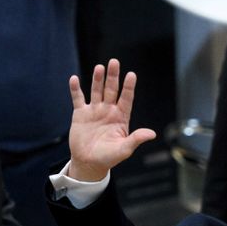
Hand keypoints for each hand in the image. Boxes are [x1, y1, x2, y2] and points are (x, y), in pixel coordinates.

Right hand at [66, 59, 153, 182]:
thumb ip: (136, 139)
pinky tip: (74, 79)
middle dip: (113, 76)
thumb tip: (152, 133)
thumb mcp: (124, 150)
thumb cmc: (109, 157)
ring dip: (97, 79)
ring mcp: (94, 110)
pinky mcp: (80, 114)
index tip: (131, 75)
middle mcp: (109, 110)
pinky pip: (78, 99)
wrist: (89, 163)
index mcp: (121, 117)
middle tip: (114, 62)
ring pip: (96, 91)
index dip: (128, 87)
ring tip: (99, 68)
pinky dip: (75, 89)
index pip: (126, 98)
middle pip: (111, 90)